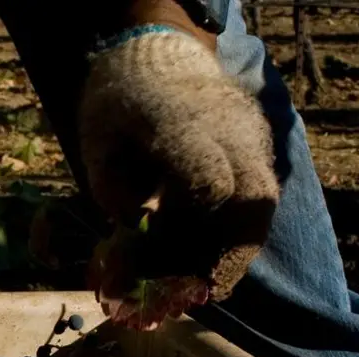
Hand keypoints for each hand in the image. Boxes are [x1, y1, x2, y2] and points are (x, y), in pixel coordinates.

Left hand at [78, 25, 279, 328]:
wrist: (155, 64)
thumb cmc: (117, 109)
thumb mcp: (96, 145)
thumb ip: (113, 192)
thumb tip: (138, 238)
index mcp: (179, 123)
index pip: (208, 182)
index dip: (192, 231)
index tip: (167, 251)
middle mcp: (227, 127)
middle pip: (253, 198)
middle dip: (231, 253)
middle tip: (204, 291)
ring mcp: (250, 135)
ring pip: (263, 203)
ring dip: (237, 249)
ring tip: (207, 284)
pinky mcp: (258, 146)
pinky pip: (259, 196)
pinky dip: (237, 232)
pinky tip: (210, 260)